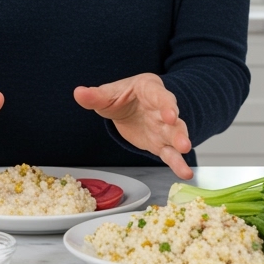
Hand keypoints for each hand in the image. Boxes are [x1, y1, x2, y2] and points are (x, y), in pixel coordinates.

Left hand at [73, 73, 193, 178]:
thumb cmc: (121, 97)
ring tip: (185, 154)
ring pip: (175, 136)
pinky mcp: (161, 144)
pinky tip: (185, 173)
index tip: (170, 115)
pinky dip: (177, 163)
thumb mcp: (107, 95)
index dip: (167, 105)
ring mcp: (163, 127)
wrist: (128, 107)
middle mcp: (162, 109)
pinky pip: (170, 154)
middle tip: (183, 143)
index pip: (161, 96)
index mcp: (150, 90)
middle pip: (173, 119)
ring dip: (180, 145)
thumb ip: (95, 96)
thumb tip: (78, 93)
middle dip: (178, 131)